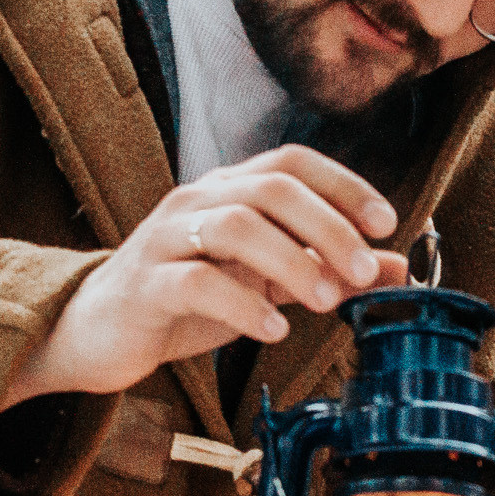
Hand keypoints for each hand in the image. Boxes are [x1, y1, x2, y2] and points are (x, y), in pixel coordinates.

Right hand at [2, 144, 411, 406]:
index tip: (386, 221)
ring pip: (234, 225)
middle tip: (362, 271)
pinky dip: (242, 304)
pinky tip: (273, 328)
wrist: (99, 333)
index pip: (293, 162)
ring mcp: (167, 238)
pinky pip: (195, 281)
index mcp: (229, 191)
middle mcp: (198, 201)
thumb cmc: (184, 301)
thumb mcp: (265, 284)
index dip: (343, 184)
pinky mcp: (144, 284)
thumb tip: (395, 268)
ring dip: (290, 260)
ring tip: (323, 301)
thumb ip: (324, 270)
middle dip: (327, 226)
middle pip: (271, 188)